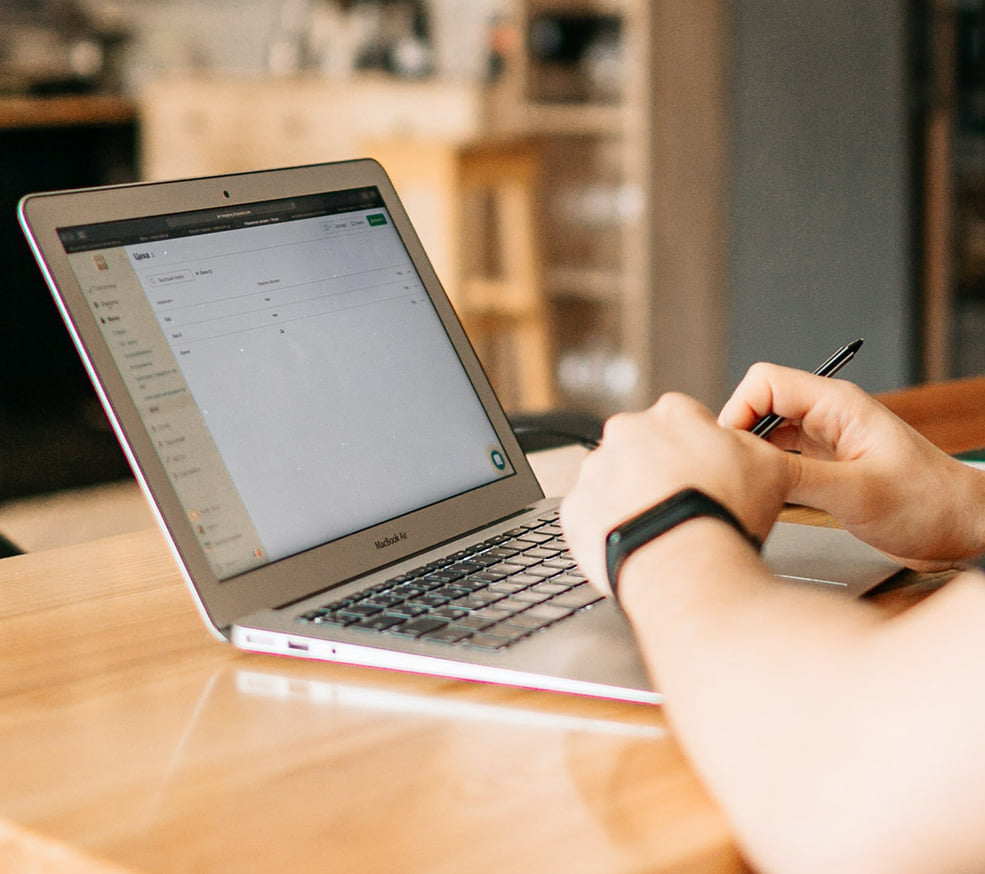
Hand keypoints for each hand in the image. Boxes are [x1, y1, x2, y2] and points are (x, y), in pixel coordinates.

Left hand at [561, 392, 794, 592]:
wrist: (684, 568)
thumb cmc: (723, 516)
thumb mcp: (771, 467)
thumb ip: (755, 446)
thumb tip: (749, 447)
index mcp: (672, 414)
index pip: (683, 420)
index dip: (698, 451)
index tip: (705, 474)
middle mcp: (626, 432)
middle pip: (643, 448)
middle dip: (659, 472)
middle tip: (681, 505)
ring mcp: (595, 470)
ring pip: (613, 481)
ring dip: (630, 499)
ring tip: (659, 530)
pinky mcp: (575, 508)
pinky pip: (590, 516)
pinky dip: (608, 529)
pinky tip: (635, 544)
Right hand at [720, 363, 984, 570]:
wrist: (963, 529)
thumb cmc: (928, 505)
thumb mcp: (857, 494)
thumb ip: (796, 476)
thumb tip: (747, 468)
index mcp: (837, 405)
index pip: (764, 383)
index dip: (738, 411)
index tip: (731, 451)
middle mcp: (828, 417)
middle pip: (759, 406)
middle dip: (740, 437)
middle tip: (734, 474)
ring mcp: (826, 441)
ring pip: (766, 434)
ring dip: (753, 458)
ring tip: (746, 488)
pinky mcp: (826, 466)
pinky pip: (780, 459)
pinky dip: (766, 474)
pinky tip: (764, 498)